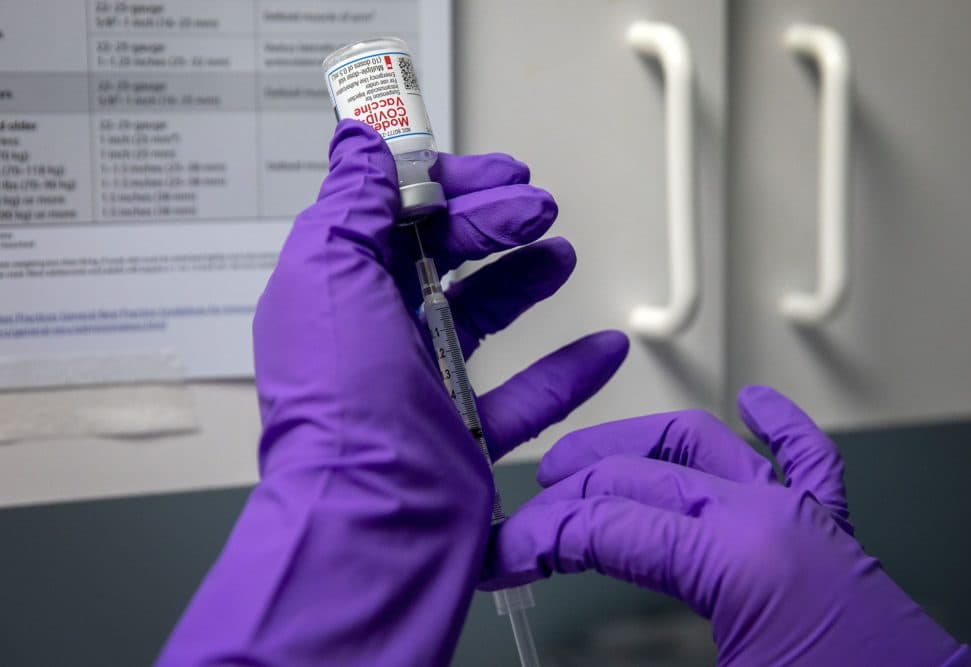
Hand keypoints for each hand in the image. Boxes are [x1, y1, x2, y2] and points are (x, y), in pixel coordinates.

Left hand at [157, 120, 627, 665]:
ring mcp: (422, 388)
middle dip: (494, 224)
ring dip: (525, 279)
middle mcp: (376, 339)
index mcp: (339, 297)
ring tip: (561, 253)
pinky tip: (603, 346)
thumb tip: (358, 144)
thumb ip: (349, 204)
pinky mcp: (467, 436)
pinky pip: (527, 396)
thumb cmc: (344, 407)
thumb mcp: (330, 276)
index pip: (392, 220)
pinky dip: (568, 371)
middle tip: (538, 208)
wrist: (375, 523)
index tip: (495, 176)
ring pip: (481, 317)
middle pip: (442, 260)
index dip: (445, 189)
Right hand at [482, 386, 970, 665]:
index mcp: (736, 558)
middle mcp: (770, 519)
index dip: (541, 540)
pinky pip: (806, 459)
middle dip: (568, 497)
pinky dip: (775, 425)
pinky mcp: (832, 536)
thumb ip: (628, 654)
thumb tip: (564, 651)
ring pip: (703, 445)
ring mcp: (804, 520)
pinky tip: (755, 404)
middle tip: (527, 527)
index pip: (608, 527)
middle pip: (639, 478)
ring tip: (585, 458)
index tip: (504, 558)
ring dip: (636, 444)